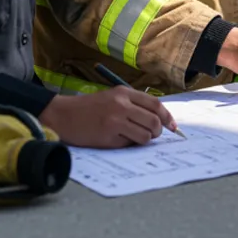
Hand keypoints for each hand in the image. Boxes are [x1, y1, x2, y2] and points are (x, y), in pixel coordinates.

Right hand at [39, 87, 177, 147]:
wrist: (64, 115)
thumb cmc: (90, 108)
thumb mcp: (113, 97)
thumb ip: (133, 104)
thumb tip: (157, 119)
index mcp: (124, 92)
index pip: (155, 104)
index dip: (167, 116)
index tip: (173, 126)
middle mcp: (122, 104)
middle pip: (154, 120)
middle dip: (158, 131)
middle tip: (152, 135)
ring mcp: (116, 120)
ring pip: (145, 135)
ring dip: (145, 140)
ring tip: (135, 137)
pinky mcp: (109, 136)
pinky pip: (130, 144)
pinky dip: (130, 145)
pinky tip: (120, 140)